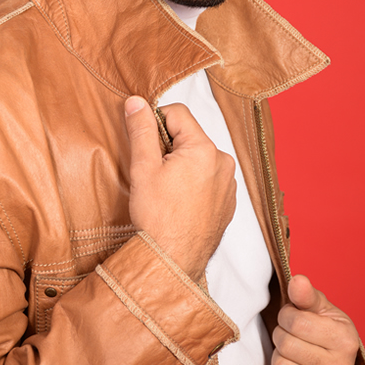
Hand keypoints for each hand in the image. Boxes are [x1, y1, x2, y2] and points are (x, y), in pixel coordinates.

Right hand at [125, 96, 235, 281]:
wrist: (173, 262)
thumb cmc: (158, 219)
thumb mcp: (143, 168)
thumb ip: (141, 129)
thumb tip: (136, 102)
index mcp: (204, 149)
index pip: (177, 113)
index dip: (155, 124)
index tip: (145, 146)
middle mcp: (223, 162)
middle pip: (189, 136)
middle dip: (169, 147)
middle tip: (154, 173)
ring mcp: (228, 183)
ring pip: (198, 157)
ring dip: (181, 165)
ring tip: (166, 191)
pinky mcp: (228, 201)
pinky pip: (208, 178)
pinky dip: (193, 183)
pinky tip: (179, 202)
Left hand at [271, 274, 358, 364]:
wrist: (334, 363)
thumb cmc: (324, 329)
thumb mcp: (321, 308)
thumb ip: (307, 295)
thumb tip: (297, 280)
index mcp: (344, 339)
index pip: (296, 321)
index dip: (286, 314)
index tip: (292, 316)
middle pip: (285, 344)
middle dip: (281, 334)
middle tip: (291, 334)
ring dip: (279, 356)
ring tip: (292, 352)